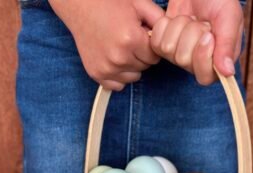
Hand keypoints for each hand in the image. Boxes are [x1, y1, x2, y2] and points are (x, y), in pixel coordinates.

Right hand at [49, 0, 163, 90]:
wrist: (80, 6)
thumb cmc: (110, 3)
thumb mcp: (139, 4)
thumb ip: (159, 20)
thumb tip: (172, 35)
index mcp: (131, 40)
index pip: (155, 58)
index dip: (151, 47)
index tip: (142, 38)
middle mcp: (119, 58)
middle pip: (144, 68)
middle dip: (142, 56)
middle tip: (130, 41)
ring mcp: (106, 68)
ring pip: (133, 77)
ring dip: (132, 67)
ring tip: (121, 50)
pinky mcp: (96, 74)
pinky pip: (117, 85)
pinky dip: (119, 76)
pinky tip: (115, 62)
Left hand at [165, 0, 243, 81]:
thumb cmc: (218, 1)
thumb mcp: (230, 17)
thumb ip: (228, 45)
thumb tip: (227, 73)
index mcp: (217, 62)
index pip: (204, 77)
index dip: (203, 57)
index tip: (208, 36)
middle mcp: (196, 64)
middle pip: (183, 60)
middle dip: (192, 33)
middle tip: (202, 22)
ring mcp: (177, 56)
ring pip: (169, 49)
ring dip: (179, 26)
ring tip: (191, 19)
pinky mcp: (162, 47)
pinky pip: (157, 42)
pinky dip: (165, 25)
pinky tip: (176, 20)